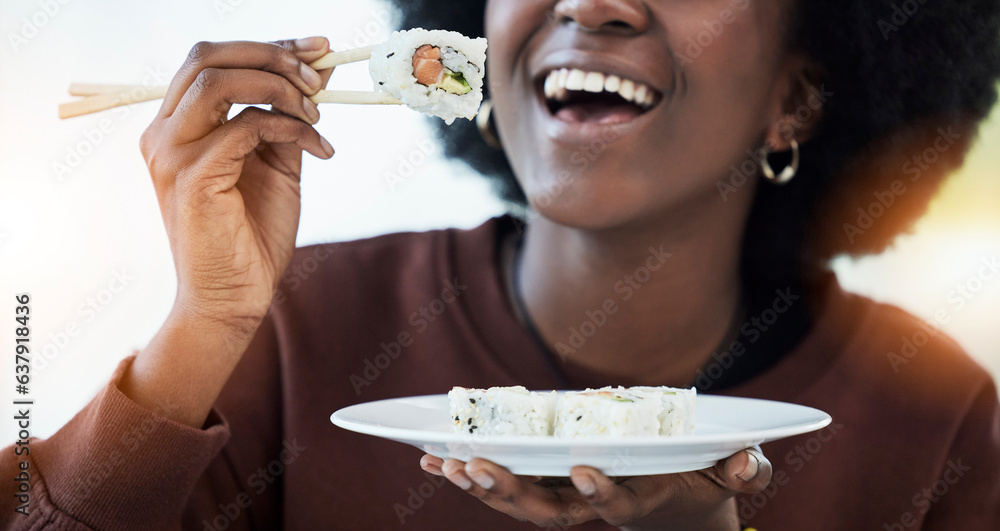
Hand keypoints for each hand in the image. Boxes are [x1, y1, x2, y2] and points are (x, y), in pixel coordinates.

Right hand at [140, 37, 335, 335]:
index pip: (212, 60)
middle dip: (271, 55)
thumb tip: (315, 75)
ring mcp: (171, 155)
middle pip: (208, 57)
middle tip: (319, 76)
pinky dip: (290, 128)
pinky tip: (319, 147)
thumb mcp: (277, 166)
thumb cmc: (253, 237)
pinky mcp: (192, 178)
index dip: (267, 46)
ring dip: (279, 87)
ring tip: (316, 114)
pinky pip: (245, 127)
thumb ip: (286, 120)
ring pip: (219, 82)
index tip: (318, 48)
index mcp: (177, 127)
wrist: (235, 299)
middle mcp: (163, 134)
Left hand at [420, 447, 770, 529]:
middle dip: (511, 493)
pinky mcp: (551, 483)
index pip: (618, 505)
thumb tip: (748, 464)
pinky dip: (472, 474)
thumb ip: (746, 469)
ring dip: (481, 485)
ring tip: (445, 462)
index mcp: (640, 499)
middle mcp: (596, 505)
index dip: (602, 494)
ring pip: (520, 501)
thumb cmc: (703, 480)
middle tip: (476, 466)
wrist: (676, 507)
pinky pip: (508, 482)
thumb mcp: (733, 473)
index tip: (585, 469)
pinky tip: (435, 459)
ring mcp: (569, 497)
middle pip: (549, 511)